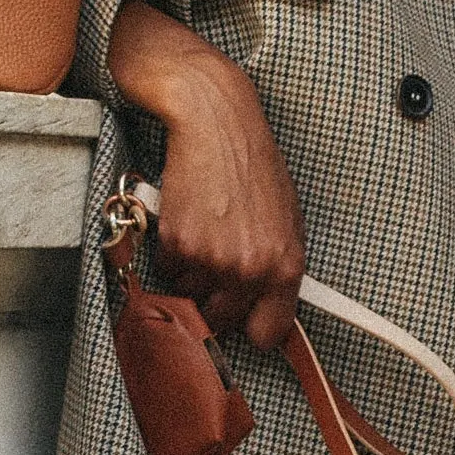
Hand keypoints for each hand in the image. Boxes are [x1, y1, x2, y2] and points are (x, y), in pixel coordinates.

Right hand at [106, 0, 305, 351]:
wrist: (215, 121)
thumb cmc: (253, 163)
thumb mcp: (286, 216)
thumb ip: (279, 266)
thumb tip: (269, 307)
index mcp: (285, 265)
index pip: (267, 333)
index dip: (252, 327)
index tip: (245, 319)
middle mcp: (250, 269)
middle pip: (222, 320)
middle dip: (216, 299)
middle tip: (217, 263)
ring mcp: (212, 259)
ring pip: (190, 295)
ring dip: (191, 273)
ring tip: (204, 232)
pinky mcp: (177, 243)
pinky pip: (168, 270)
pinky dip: (172, 251)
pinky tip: (186, 218)